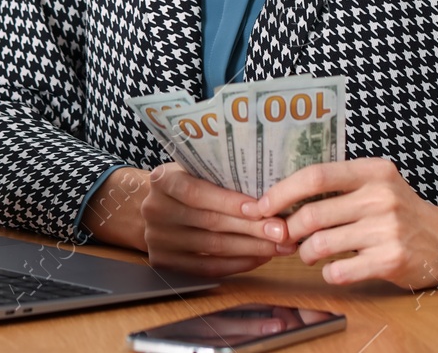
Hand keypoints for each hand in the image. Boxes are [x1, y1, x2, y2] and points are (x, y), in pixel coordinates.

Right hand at [139, 162, 296, 276]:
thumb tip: (270, 190)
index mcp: (162, 180)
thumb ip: (222, 177)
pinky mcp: (164, 262)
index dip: (230, 202)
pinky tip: (260, 258)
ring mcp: (157, 239)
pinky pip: (207, 268)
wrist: (155, 205)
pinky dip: (237, 264)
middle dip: (251, 228)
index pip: (197, 192)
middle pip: (210, 223)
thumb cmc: (187, 182)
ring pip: (212, 248)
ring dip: (251, 248)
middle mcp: (155, 210)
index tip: (263, 208)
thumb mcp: (195, 169)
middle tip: (283, 231)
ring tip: (280, 246)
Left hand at [241, 158, 437, 287]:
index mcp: (373, 171)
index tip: (261, 206)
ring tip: (310, 254)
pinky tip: (336, 268)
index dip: (282, 191)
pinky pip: (340, 270)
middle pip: (313, 214)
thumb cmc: (398, 212)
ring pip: (322, 244)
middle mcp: (381, 196)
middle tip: (287, 238)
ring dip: (306, 254)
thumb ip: (336, 190)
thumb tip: (280, 203)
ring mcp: (388, 229)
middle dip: (289, 230)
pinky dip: (329, 273)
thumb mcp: (374, 186)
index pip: (316, 175)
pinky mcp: (392, 260)